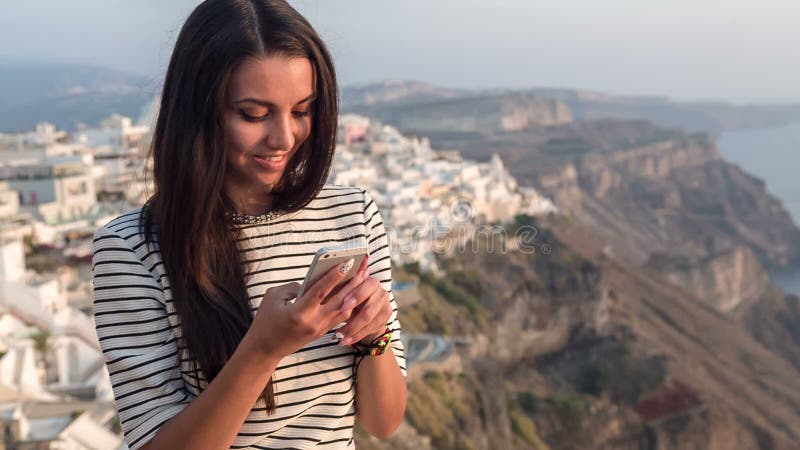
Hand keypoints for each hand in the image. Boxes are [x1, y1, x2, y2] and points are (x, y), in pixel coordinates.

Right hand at [245, 256, 365, 359]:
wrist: (265, 349)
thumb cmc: (265, 320)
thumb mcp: (274, 297)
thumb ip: (293, 286)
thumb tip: (312, 281)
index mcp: (299, 313)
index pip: (320, 291)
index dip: (334, 276)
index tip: (346, 262)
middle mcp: (313, 322)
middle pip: (339, 301)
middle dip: (352, 284)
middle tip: (363, 268)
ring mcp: (319, 329)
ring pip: (344, 310)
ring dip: (354, 294)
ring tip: (362, 278)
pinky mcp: (322, 332)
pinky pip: (339, 317)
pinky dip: (348, 304)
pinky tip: (354, 293)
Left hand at [334, 256, 392, 346]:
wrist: (365, 307)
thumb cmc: (348, 295)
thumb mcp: (342, 290)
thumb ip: (337, 286)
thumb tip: (321, 279)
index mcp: (370, 281)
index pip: (365, 286)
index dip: (355, 296)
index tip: (343, 306)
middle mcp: (381, 291)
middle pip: (368, 308)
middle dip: (353, 320)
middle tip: (338, 331)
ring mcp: (385, 305)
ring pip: (369, 321)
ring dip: (353, 331)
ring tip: (338, 338)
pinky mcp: (386, 317)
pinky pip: (372, 329)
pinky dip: (357, 336)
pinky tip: (345, 341)